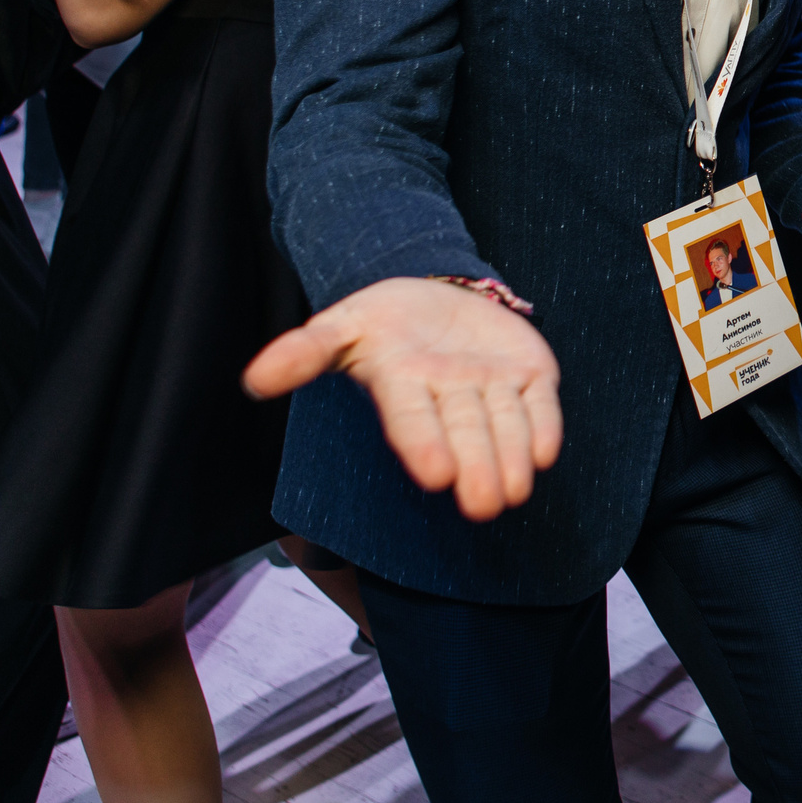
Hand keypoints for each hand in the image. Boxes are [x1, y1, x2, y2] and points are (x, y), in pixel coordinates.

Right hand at [242, 277, 562, 522]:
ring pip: (505, 424)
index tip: (435, 476)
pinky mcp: (530, 375)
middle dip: (476, 467)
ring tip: (515, 492)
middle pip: (464, 433)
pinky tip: (547, 452)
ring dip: (512, 457)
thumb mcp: (342, 325)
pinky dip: (545, 425)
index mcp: (402, 387)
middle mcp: (450, 395)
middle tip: (484, 506)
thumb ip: (305, 351)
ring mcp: (492, 385)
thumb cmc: (383, 321)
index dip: (424, 445)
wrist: (437, 296)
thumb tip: (254, 379)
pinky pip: (541, 404)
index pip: (412, 420)